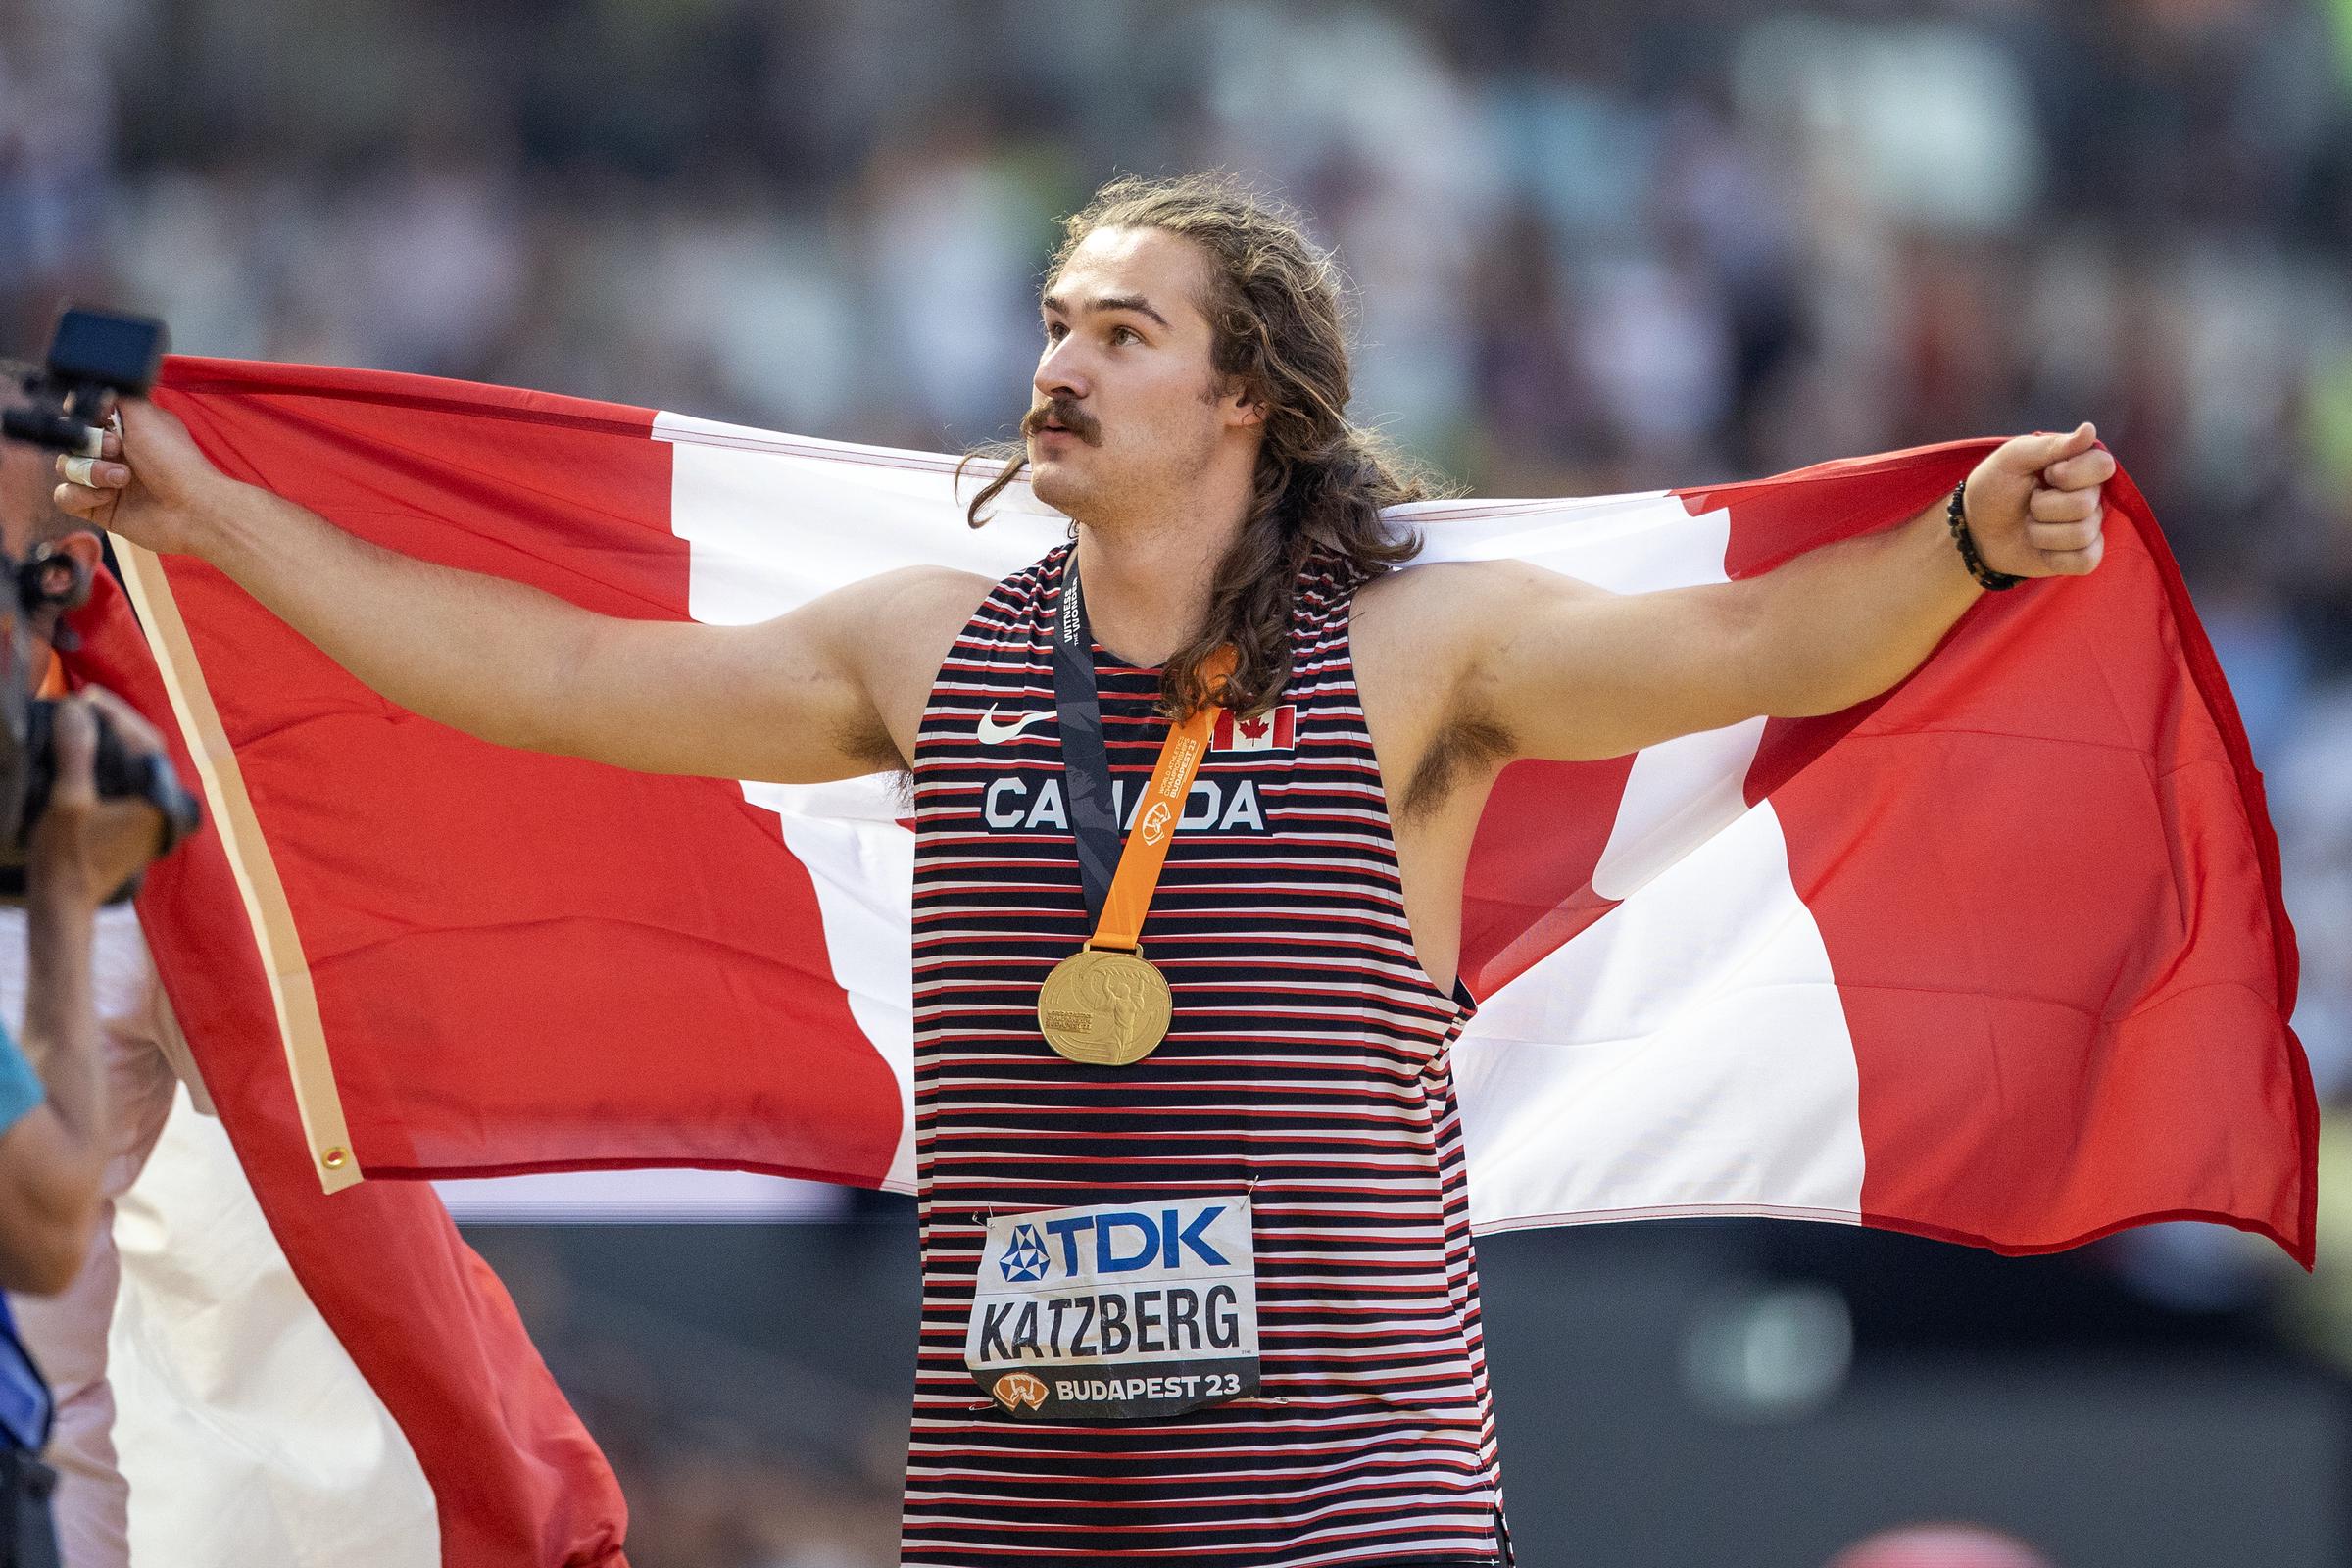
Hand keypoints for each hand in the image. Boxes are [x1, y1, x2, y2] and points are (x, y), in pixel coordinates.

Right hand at [26, 689, 169, 907]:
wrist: (65, 906)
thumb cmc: (66, 858)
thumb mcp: (67, 802)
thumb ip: (76, 755)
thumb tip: (78, 710)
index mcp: (159, 800)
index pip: (147, 740)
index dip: (117, 713)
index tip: (86, 697)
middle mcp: (163, 806)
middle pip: (145, 749)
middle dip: (115, 722)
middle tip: (81, 703)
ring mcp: (150, 815)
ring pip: (135, 764)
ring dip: (109, 740)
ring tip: (78, 721)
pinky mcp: (134, 822)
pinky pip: (126, 780)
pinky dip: (106, 761)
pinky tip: (80, 752)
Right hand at [50, 398, 226, 556]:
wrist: (191, 507)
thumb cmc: (175, 461)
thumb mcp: (147, 415)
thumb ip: (118, 395)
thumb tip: (97, 386)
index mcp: (123, 429)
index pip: (82, 416)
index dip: (83, 417)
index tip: (98, 418)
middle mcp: (112, 453)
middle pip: (69, 440)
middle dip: (90, 443)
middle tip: (117, 448)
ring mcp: (103, 480)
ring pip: (65, 467)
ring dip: (90, 471)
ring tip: (122, 478)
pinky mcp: (97, 507)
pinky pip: (65, 496)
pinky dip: (81, 495)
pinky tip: (108, 496)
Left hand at [1960, 422, 2116, 581]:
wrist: (1975, 530)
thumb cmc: (1994, 487)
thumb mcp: (2013, 458)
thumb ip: (2051, 445)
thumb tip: (2090, 429)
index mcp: (2080, 465)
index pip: (2102, 465)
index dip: (2070, 474)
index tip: (2045, 474)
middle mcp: (2092, 495)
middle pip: (2086, 504)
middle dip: (2044, 507)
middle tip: (2029, 503)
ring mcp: (2089, 526)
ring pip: (2082, 534)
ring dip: (2042, 532)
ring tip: (2029, 524)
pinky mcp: (2082, 556)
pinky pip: (2085, 560)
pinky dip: (2054, 557)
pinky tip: (2040, 548)